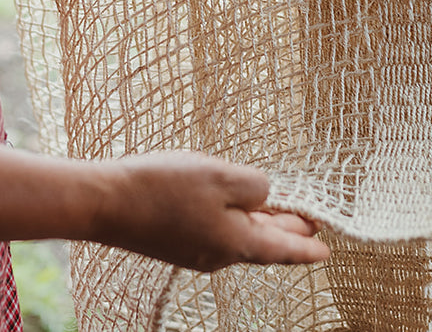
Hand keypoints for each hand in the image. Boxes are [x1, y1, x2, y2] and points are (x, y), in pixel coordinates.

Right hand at [90, 152, 329, 271]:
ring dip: (258, 222)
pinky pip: (215, 231)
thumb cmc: (163, 188)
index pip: (283, 249)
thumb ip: (255, 186)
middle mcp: (218, 255)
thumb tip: (264, 195)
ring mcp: (194, 250)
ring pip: (238, 236)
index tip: (326, 251)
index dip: (307, 247)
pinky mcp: (174, 242)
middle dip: (286, 230)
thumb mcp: (221, 176)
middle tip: (309, 222)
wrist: (105, 203)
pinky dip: (231, 218)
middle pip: (262, 243)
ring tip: (273, 208)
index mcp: (236, 243)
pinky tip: (227, 204)